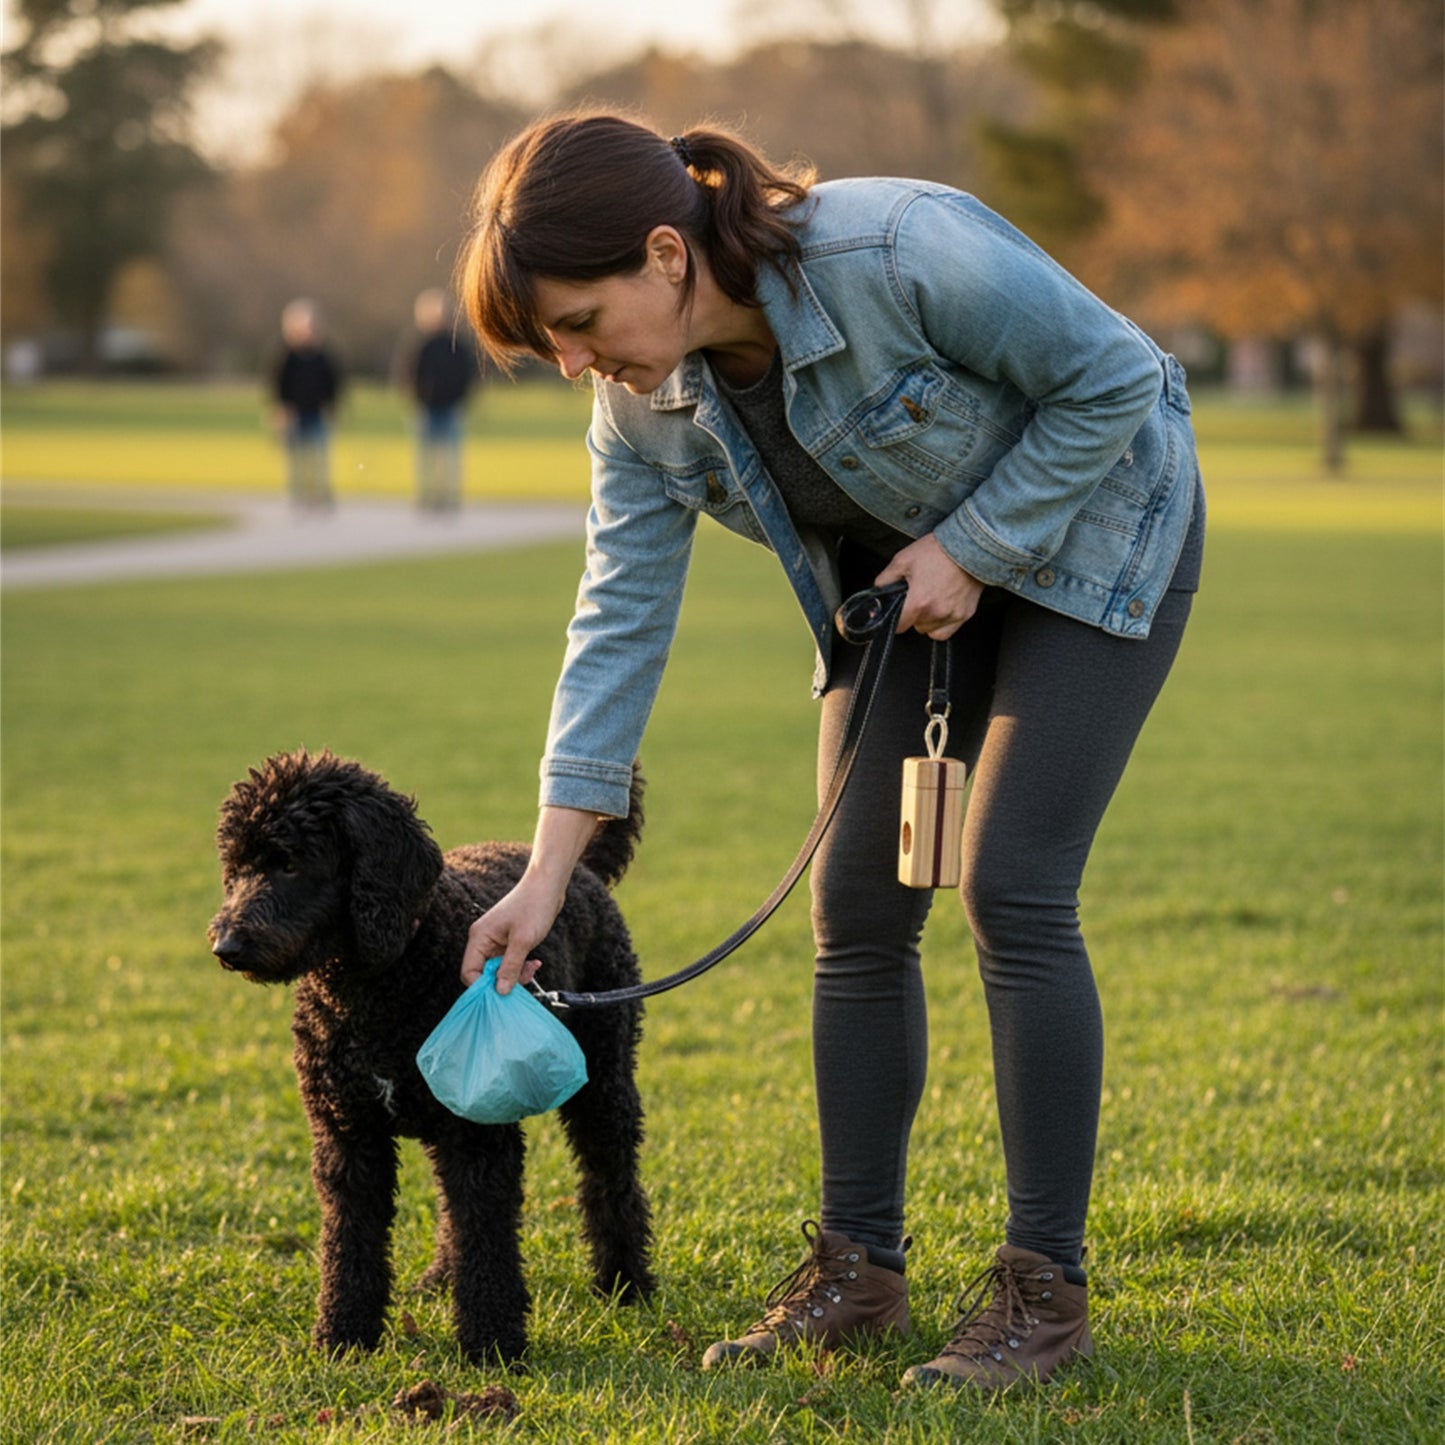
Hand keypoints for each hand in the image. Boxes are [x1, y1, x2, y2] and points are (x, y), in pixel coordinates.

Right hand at [461, 877, 558, 994]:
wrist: (548, 885)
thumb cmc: (534, 906)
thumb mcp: (522, 941)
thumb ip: (510, 967)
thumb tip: (500, 991)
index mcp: (479, 937)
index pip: (469, 972)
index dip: (482, 987)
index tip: (502, 993)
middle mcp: (484, 940)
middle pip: (484, 974)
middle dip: (503, 981)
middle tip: (524, 979)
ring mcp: (496, 941)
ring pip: (499, 970)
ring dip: (516, 974)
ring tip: (533, 967)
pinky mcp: (509, 942)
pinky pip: (510, 962)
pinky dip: (521, 966)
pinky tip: (535, 962)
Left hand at [876, 534, 984, 639]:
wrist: (970, 546)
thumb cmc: (937, 551)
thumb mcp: (903, 560)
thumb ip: (885, 579)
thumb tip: (877, 592)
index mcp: (919, 602)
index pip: (899, 626)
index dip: (895, 619)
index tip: (898, 611)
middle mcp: (936, 613)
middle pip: (915, 627)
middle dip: (913, 615)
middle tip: (918, 596)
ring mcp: (952, 615)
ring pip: (930, 630)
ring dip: (927, 620)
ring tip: (931, 599)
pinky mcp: (965, 615)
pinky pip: (946, 631)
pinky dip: (941, 624)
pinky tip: (941, 608)